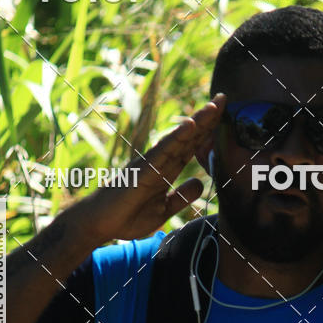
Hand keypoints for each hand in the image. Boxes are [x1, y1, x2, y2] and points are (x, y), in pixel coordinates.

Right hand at [86, 94, 225, 241]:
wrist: (99, 224)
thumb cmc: (126, 216)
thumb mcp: (163, 209)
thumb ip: (181, 196)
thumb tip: (201, 184)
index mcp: (165, 170)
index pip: (191, 147)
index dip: (208, 131)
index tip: (224, 115)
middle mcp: (159, 162)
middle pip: (187, 137)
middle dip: (207, 119)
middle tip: (223, 98)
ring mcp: (150, 164)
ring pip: (177, 139)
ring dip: (196, 122)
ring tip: (213, 106)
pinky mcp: (142, 171)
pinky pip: (162, 152)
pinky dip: (176, 138)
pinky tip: (189, 125)